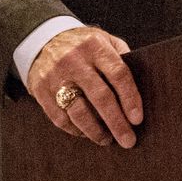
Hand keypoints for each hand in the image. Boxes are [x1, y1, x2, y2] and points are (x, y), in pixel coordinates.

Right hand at [26, 25, 142, 147]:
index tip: (137, 120)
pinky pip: (60, 117)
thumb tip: (140, 89)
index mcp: (95, 46)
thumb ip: (121, 58)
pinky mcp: (41, 89)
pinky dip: (75, 130)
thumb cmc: (83, 45)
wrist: (42, 39)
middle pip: (100, 97)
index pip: (118, 74)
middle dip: (116, 123)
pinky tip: (85, 133)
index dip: (130, 99)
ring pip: (78, 111)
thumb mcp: (104, 40)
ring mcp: (55, 75)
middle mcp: (74, 60)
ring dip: (95, 131)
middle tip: (128, 141)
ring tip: (106, 140)